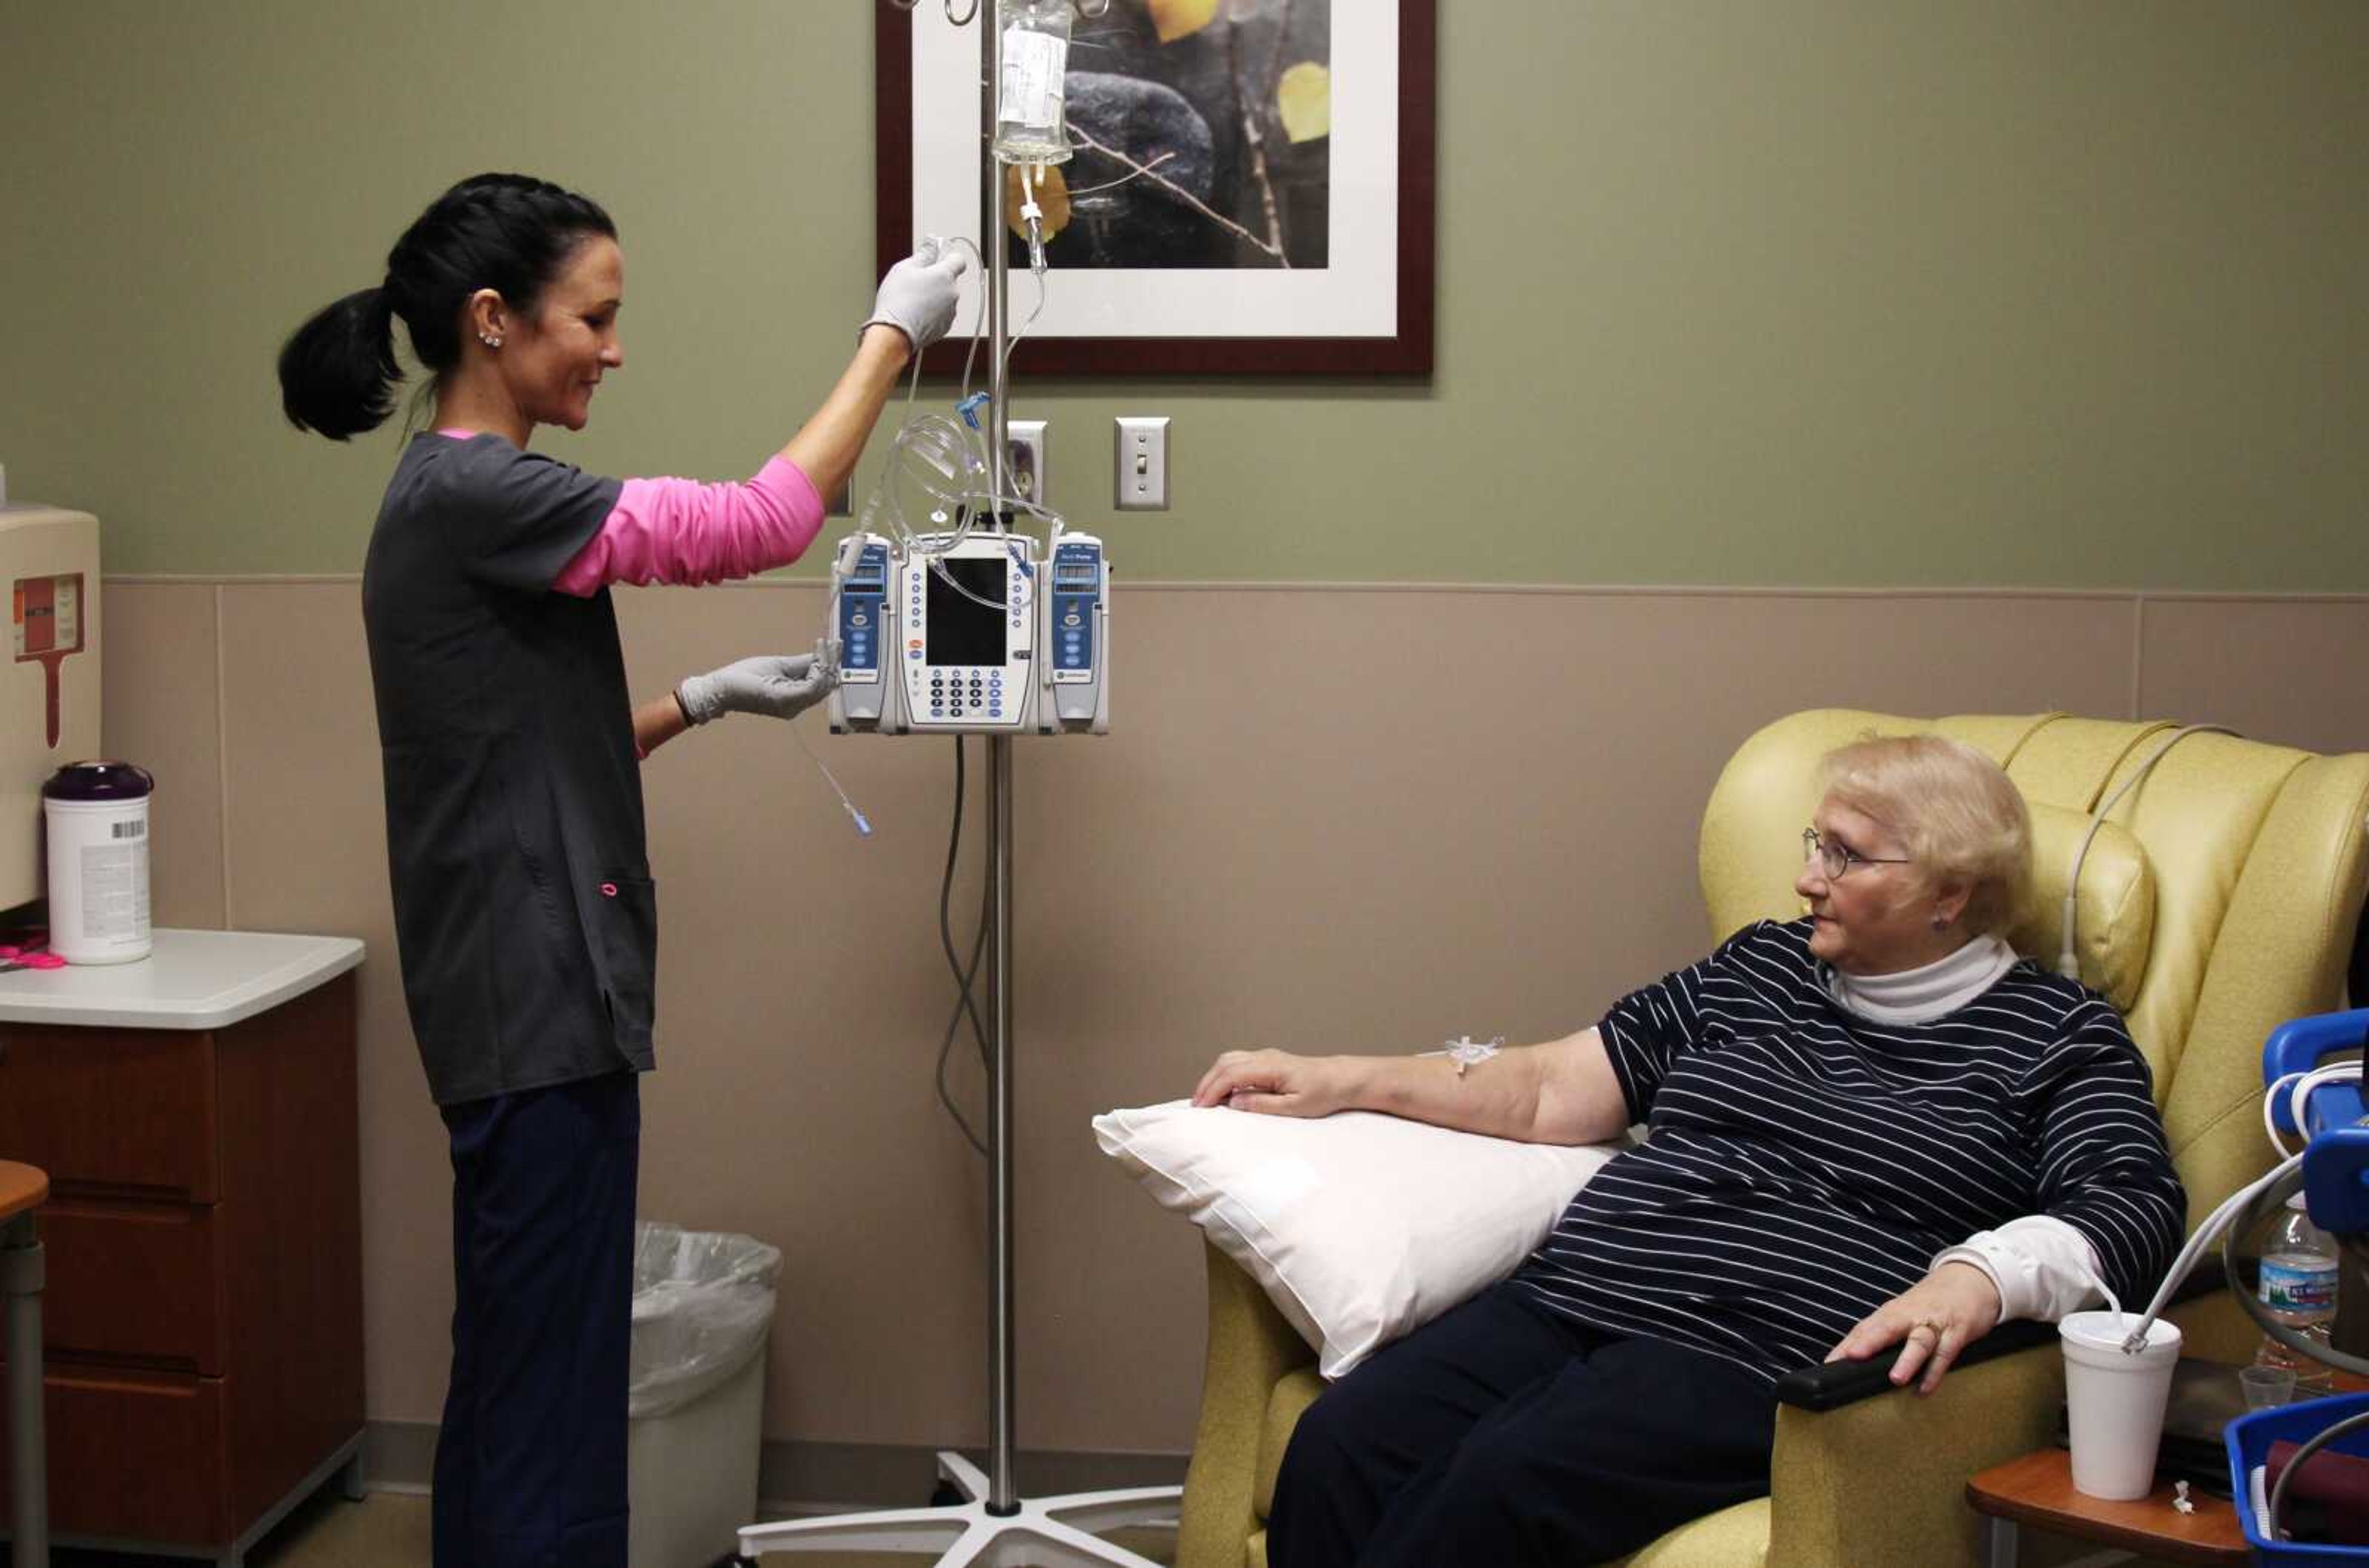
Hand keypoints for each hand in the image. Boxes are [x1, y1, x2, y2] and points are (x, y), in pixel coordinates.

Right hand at [675, 644, 838, 724]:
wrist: (721, 692)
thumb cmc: (739, 679)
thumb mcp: (774, 665)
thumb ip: (800, 663)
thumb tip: (819, 655)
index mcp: (787, 700)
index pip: (817, 682)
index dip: (823, 661)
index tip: (822, 642)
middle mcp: (793, 708)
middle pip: (823, 687)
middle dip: (831, 664)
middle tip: (837, 643)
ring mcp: (792, 708)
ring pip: (819, 689)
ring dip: (827, 668)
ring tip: (832, 648)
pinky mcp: (789, 703)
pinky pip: (809, 689)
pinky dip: (816, 674)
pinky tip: (818, 660)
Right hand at [862, 237, 972, 352]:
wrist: (894, 334)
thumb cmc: (897, 301)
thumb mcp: (905, 268)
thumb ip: (924, 253)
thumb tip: (931, 241)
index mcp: (945, 275)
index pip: (958, 259)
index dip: (947, 256)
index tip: (936, 257)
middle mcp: (952, 294)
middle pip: (949, 280)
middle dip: (936, 278)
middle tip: (915, 281)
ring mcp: (950, 312)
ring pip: (945, 298)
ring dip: (934, 296)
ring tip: (912, 300)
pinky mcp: (944, 327)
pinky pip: (941, 313)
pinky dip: (931, 312)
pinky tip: (915, 312)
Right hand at [1191, 1049, 1355, 1118]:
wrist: (1340, 1079)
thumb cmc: (1322, 1093)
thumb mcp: (1294, 1107)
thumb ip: (1262, 1105)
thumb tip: (1234, 1103)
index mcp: (1270, 1067)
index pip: (1231, 1075)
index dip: (1212, 1090)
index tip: (1201, 1107)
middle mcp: (1265, 1057)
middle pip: (1225, 1063)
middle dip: (1206, 1084)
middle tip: (1196, 1105)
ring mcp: (1265, 1056)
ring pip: (1229, 1059)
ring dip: (1213, 1077)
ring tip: (1205, 1099)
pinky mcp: (1267, 1060)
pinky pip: (1238, 1062)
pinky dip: (1223, 1074)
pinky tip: (1222, 1090)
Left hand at [1824, 1261, 2002, 1394]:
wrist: (1969, 1280)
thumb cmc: (1929, 1304)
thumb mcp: (1903, 1314)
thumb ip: (1882, 1334)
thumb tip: (1852, 1358)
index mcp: (1892, 1312)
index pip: (1865, 1328)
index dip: (1847, 1345)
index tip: (1830, 1363)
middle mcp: (1909, 1315)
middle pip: (1886, 1327)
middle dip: (1869, 1342)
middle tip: (1852, 1358)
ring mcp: (1933, 1322)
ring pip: (1919, 1340)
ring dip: (1907, 1360)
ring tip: (1895, 1379)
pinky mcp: (1957, 1331)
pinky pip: (1945, 1352)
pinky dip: (1936, 1371)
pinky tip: (1926, 1388)